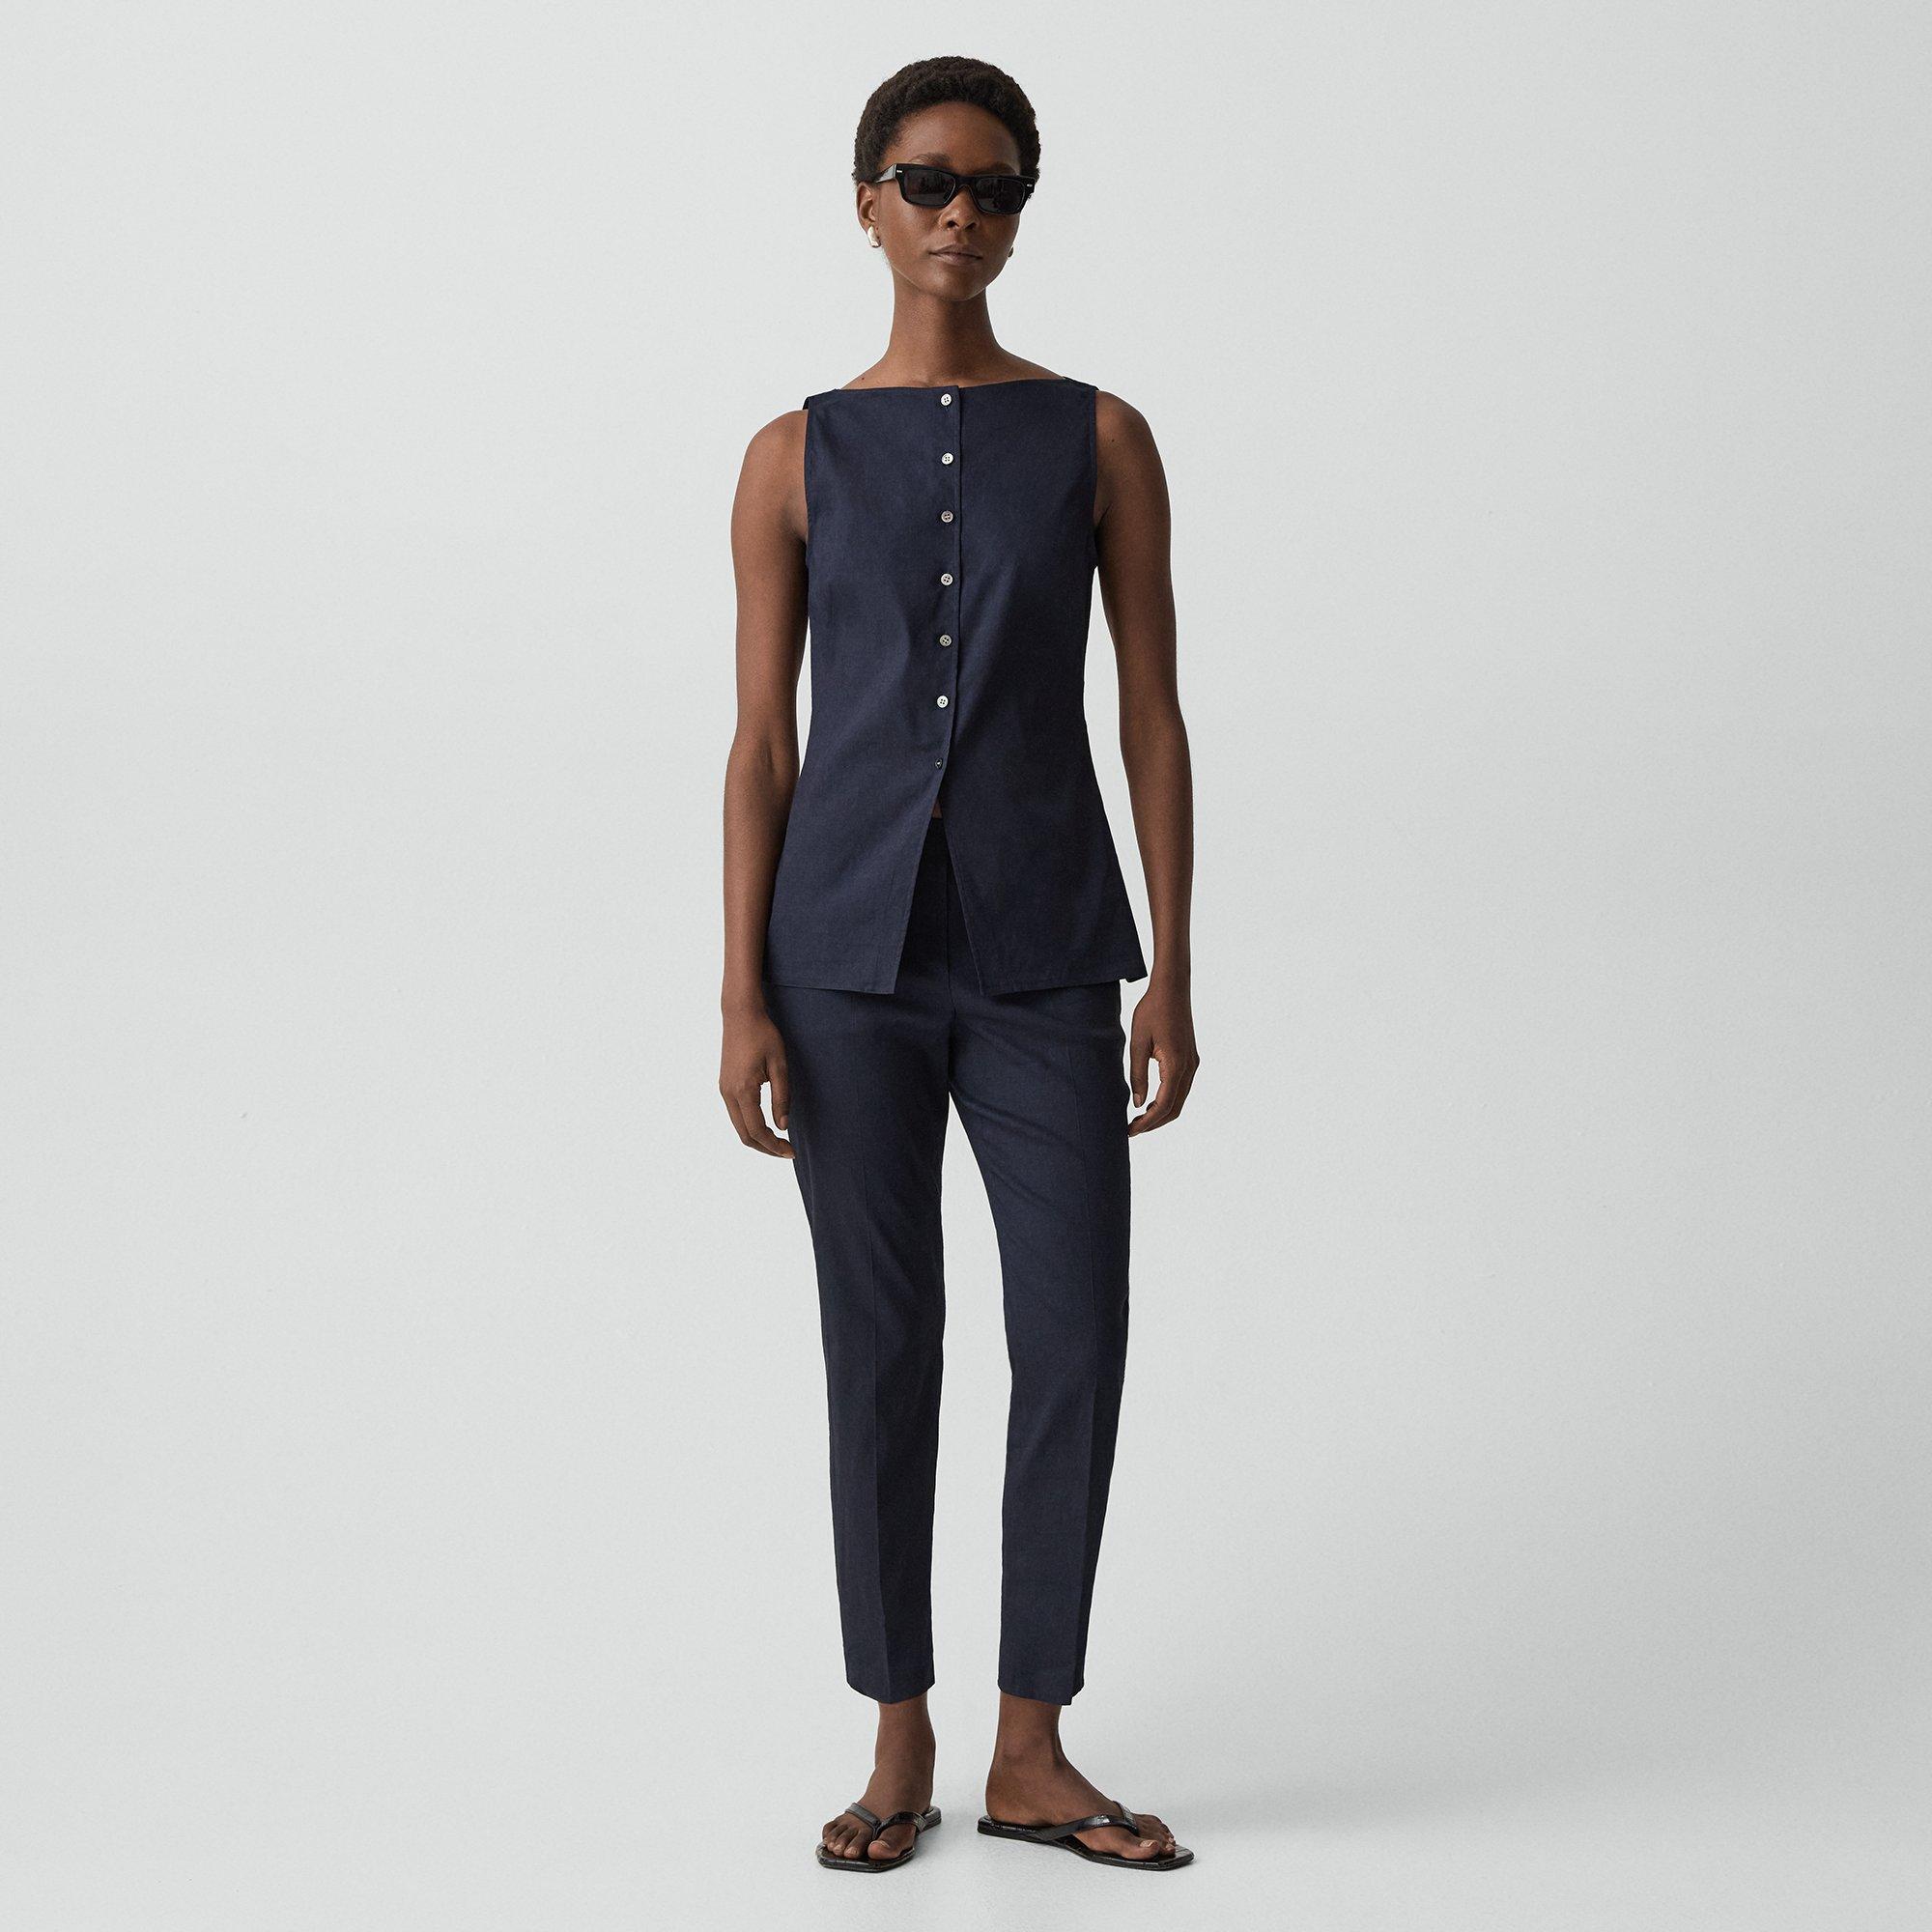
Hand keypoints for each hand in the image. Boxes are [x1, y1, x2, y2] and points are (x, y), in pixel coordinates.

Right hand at [719, 1003, 793, 1156]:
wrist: (740, 1014)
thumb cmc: (763, 1035)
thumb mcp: (779, 1065)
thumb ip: (782, 1097)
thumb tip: (783, 1126)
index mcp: (743, 1090)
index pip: (757, 1130)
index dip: (774, 1145)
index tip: (791, 1151)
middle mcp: (728, 1093)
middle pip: (744, 1135)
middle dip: (766, 1148)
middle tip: (786, 1151)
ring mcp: (723, 1090)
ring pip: (738, 1127)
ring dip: (757, 1138)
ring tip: (778, 1141)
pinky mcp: (724, 1085)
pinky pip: (735, 1115)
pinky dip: (750, 1126)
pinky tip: (765, 1125)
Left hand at [1127, 981, 1198, 1134]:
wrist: (1172, 988)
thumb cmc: (1152, 1011)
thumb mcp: (1138, 1043)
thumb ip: (1138, 1075)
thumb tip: (1138, 1104)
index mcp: (1176, 1065)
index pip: (1163, 1105)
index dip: (1147, 1122)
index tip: (1130, 1131)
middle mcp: (1189, 1068)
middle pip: (1175, 1108)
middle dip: (1154, 1123)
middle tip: (1132, 1129)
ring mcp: (1192, 1064)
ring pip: (1179, 1100)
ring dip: (1161, 1112)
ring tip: (1139, 1118)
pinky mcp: (1190, 1058)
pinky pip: (1181, 1088)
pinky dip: (1167, 1100)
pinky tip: (1151, 1100)